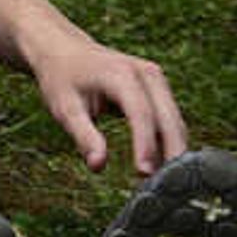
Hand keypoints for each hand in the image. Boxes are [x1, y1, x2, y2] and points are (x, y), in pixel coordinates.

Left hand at [22, 32, 185, 176]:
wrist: (64, 50)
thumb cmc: (61, 78)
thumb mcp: (64, 106)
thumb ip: (83, 135)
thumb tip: (98, 165)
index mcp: (121, 74)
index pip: (141, 113)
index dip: (145, 144)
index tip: (143, 172)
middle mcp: (146, 74)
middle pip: (168, 118)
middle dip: (169, 153)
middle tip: (161, 186)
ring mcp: (156, 79)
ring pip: (175, 121)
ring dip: (172, 150)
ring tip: (163, 182)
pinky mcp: (159, 88)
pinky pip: (171, 119)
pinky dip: (169, 141)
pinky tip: (163, 165)